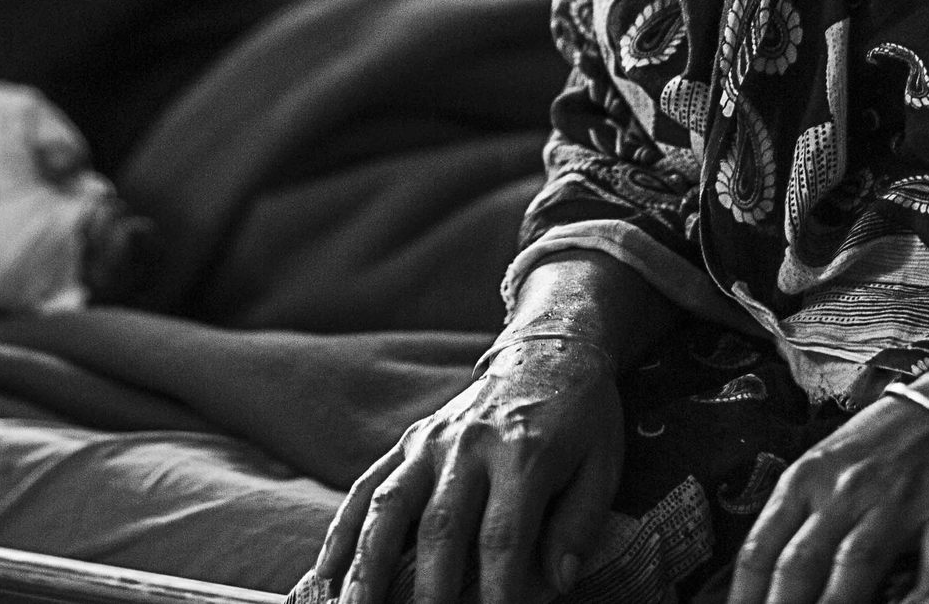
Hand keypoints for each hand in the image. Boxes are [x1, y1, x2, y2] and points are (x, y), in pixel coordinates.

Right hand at [315, 339, 621, 603]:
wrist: (548, 349)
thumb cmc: (581, 416)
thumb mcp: (602, 463)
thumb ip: (580, 523)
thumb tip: (558, 582)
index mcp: (523, 453)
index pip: (503, 536)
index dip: (496, 590)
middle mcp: (469, 445)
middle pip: (440, 527)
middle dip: (429, 591)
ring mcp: (431, 442)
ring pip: (389, 506)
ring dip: (367, 564)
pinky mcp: (409, 442)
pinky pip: (368, 486)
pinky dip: (342, 530)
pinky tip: (326, 572)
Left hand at [725, 393, 928, 603]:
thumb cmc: (882, 442)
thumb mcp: (824, 465)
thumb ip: (797, 515)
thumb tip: (764, 576)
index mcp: (805, 479)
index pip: (761, 547)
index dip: (745, 593)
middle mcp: (845, 492)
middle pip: (801, 563)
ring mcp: (897, 504)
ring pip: (855, 565)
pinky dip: (921, 600)